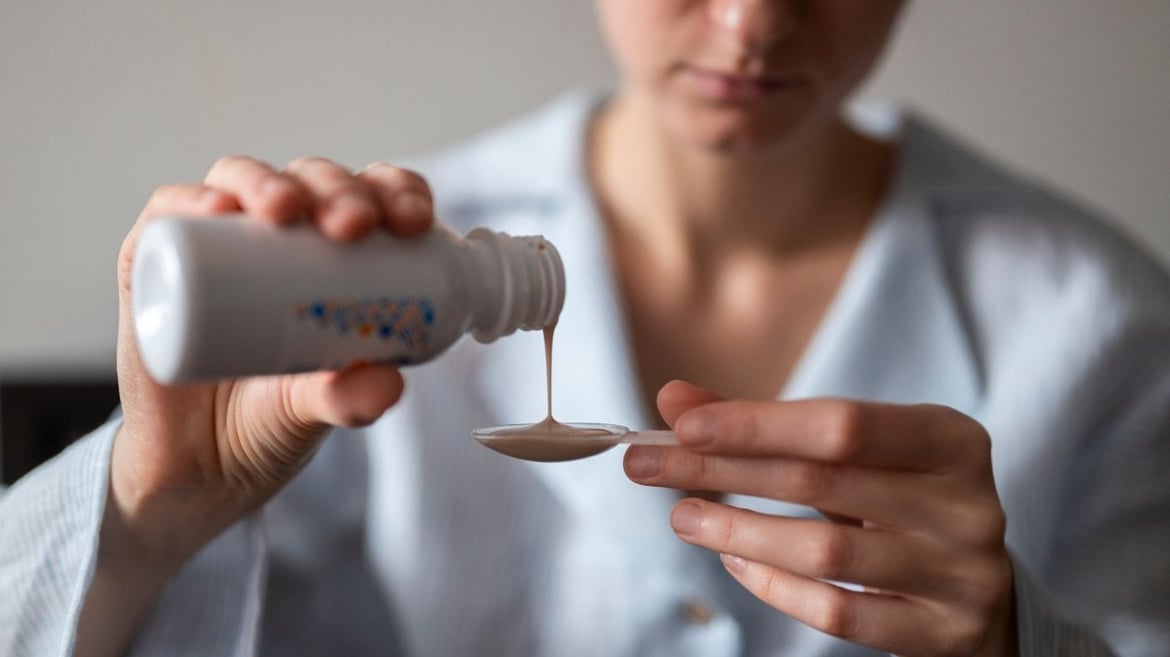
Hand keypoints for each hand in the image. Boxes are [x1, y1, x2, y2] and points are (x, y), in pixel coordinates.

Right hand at [106, 157, 432, 587]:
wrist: (197, 464)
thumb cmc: (272, 418)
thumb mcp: (319, 408)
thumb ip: (352, 398)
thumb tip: (390, 384)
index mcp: (337, 252)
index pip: (374, 198)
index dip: (396, 191)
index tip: (414, 222)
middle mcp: (278, 234)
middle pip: (314, 181)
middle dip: (340, 190)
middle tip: (355, 226)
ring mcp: (216, 240)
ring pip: (245, 181)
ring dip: (271, 183)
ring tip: (289, 211)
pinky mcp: (154, 259)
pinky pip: (168, 212)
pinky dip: (191, 198)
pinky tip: (218, 208)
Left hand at [624, 381, 1017, 656]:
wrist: (984, 586)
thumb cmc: (901, 498)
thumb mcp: (856, 451)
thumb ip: (768, 424)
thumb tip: (674, 400)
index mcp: (951, 439)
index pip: (842, 424)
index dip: (757, 423)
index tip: (683, 425)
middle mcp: (966, 504)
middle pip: (822, 483)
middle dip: (722, 470)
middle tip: (648, 465)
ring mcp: (960, 573)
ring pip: (826, 554)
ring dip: (738, 530)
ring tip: (683, 517)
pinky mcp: (943, 631)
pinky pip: (840, 614)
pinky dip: (776, 586)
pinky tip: (734, 561)